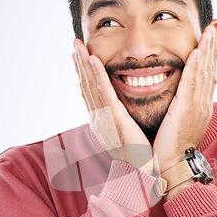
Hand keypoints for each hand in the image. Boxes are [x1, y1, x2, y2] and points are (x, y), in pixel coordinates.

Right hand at [73, 39, 152, 173]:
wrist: (141, 172)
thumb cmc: (139, 156)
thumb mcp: (127, 134)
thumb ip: (122, 120)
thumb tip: (122, 113)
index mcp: (102, 121)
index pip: (91, 92)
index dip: (84, 74)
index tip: (81, 57)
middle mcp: (98, 118)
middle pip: (86, 85)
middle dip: (79, 64)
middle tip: (75, 44)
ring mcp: (103, 118)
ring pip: (90, 85)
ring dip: (83, 64)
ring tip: (78, 46)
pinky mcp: (112, 118)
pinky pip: (103, 92)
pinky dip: (97, 75)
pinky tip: (92, 59)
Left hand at [152, 24, 216, 174]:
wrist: (174, 166)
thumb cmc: (172, 148)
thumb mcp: (181, 124)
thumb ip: (182, 108)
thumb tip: (181, 100)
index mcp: (201, 107)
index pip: (209, 76)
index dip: (212, 56)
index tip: (214, 38)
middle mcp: (203, 104)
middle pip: (211, 70)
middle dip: (214, 47)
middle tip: (216, 26)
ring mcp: (197, 107)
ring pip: (204, 73)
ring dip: (208, 50)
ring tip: (211, 30)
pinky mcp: (186, 110)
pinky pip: (192, 83)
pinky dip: (196, 67)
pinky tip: (198, 51)